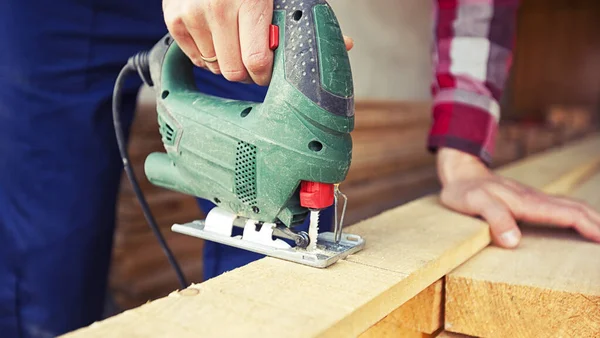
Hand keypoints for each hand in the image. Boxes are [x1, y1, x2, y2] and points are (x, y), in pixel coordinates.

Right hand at [163, 0, 353, 85]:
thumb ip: (306, 17)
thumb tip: (345, 44)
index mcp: (250, 3)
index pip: (257, 62)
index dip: (266, 74)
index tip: (269, 70)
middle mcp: (217, 9)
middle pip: (234, 72)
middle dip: (248, 72)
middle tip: (254, 61)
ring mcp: (191, 15)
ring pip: (215, 68)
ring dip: (228, 62)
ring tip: (235, 43)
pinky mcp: (173, 20)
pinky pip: (196, 59)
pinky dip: (209, 56)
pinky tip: (218, 39)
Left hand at [436, 147, 599, 247]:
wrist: (460, 174)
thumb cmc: (464, 191)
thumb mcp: (474, 203)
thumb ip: (494, 218)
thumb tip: (515, 241)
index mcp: (527, 202)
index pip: (568, 214)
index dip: (590, 227)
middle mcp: (536, 199)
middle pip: (578, 209)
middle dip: (599, 224)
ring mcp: (534, 199)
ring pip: (572, 207)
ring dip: (593, 219)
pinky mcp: (529, 202)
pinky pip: (561, 209)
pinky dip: (578, 217)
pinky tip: (580, 225)